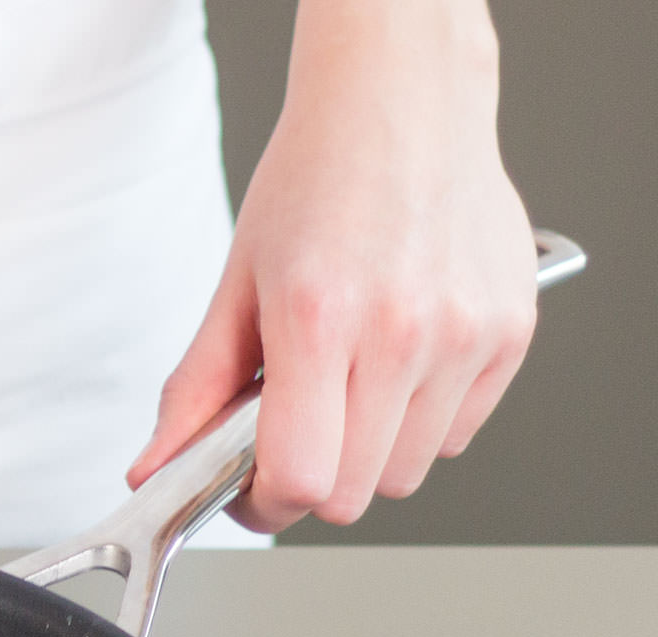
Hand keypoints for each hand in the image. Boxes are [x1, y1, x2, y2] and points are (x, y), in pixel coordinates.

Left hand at [128, 0, 536, 530]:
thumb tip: (153, 471)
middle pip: (350, 493)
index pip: (299, 479)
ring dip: (367, 453)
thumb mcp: (235, 286)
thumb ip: (194, 393)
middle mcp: (404, 332)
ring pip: (407, 476)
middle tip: (291, 427)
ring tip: (348, 381)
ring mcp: (466, 336)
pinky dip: (421, 422)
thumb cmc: (318, 182)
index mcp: (321, 320)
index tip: (247, 487)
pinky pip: (457, 435)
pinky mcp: (511, 334)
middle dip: (310, 478)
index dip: (262, 502)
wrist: (403, 105)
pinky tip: (397, 362)